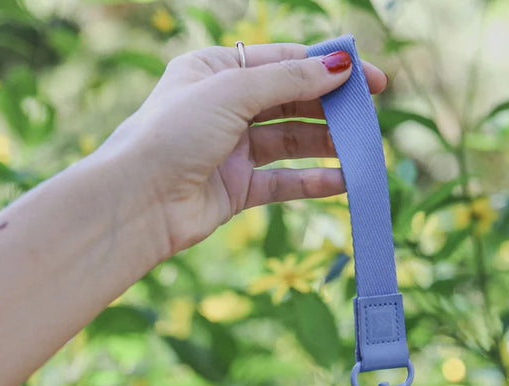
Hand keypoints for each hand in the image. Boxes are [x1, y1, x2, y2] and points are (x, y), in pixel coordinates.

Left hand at [101, 43, 387, 257]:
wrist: (139, 201)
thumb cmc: (172, 134)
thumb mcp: (232, 93)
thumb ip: (288, 80)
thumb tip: (339, 65)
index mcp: (215, 70)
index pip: (283, 61)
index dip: (327, 67)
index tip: (368, 78)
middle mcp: (224, 107)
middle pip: (291, 102)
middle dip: (330, 107)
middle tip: (369, 116)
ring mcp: (232, 150)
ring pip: (291, 143)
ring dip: (326, 146)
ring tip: (362, 151)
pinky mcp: (238, 189)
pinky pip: (283, 182)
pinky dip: (312, 182)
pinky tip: (342, 182)